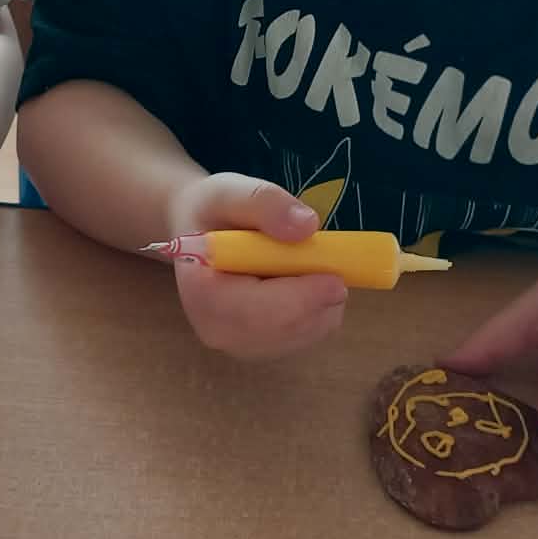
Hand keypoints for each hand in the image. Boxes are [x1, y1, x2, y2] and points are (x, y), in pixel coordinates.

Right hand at [163, 173, 345, 359]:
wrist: (202, 231)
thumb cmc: (214, 211)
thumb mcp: (231, 192)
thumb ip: (265, 203)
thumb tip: (306, 226)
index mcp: (200, 291)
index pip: (254, 312)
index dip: (300, 299)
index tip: (334, 276)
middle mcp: (213, 327)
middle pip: (280, 330)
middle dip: (318, 302)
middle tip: (337, 269)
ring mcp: (236, 342)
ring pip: (299, 335)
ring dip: (323, 305)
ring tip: (314, 267)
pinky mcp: (259, 346)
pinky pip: (304, 337)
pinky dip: (320, 313)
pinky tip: (309, 285)